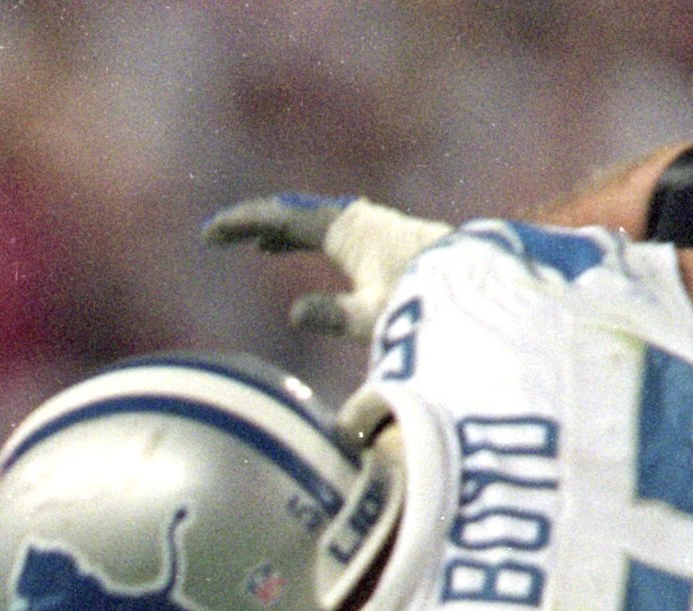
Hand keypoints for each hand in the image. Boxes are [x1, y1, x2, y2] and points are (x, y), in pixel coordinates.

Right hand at [202, 193, 452, 338]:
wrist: (482, 284)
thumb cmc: (427, 301)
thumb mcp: (375, 316)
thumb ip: (334, 315)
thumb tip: (296, 312)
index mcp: (345, 230)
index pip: (281, 218)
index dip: (242, 224)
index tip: (209, 235)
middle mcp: (357, 220)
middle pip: (293, 213)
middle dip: (254, 223)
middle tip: (221, 235)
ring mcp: (372, 226)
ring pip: (311, 220)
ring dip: (279, 230)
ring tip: (256, 244)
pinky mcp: (384, 238)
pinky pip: (327, 228)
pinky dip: (302, 235)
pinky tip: (293, 246)